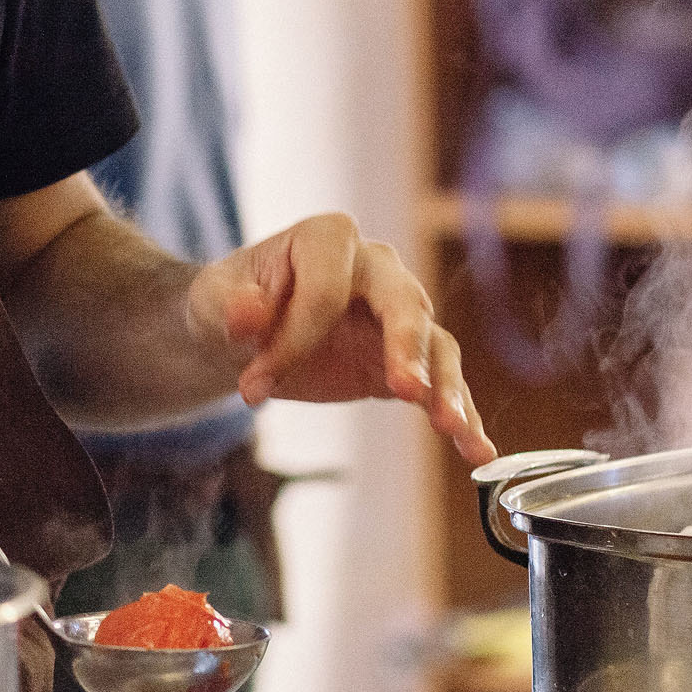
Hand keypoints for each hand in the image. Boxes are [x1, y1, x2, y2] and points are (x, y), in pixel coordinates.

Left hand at [188, 215, 495, 464]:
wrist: (242, 332)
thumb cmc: (230, 304)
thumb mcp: (215, 300)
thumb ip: (233, 306)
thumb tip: (249, 315)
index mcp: (327, 239)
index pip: (326, 291)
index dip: (293, 340)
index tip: (253, 386)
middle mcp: (376, 267)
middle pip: (404, 303)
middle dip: (407, 347)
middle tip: (406, 391)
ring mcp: (397, 313)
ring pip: (435, 346)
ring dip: (445, 387)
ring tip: (450, 428)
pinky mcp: (406, 359)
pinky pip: (441, 385)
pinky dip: (461, 418)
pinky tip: (477, 452)